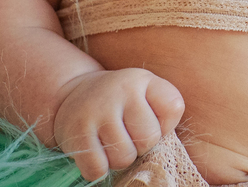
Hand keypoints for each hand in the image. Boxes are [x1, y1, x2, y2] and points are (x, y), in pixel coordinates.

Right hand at [52, 68, 184, 181]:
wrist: (74, 92)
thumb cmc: (120, 101)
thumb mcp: (144, 93)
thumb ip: (162, 113)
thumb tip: (162, 151)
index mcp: (142, 80)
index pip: (173, 107)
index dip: (166, 124)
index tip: (150, 120)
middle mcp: (120, 90)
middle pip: (149, 139)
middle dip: (141, 145)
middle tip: (128, 135)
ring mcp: (97, 111)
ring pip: (123, 157)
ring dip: (119, 159)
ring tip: (112, 142)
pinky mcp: (77, 133)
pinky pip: (98, 168)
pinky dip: (99, 168)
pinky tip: (96, 152)